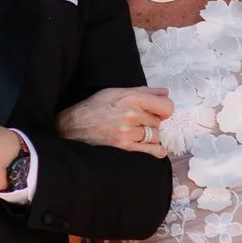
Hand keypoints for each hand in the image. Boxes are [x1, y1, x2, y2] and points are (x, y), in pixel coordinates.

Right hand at [58, 86, 174, 157]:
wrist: (74, 126)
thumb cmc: (95, 107)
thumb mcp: (117, 92)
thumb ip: (144, 91)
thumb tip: (165, 92)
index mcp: (132, 98)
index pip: (166, 106)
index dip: (164, 109)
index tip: (158, 111)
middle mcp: (132, 115)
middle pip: (159, 122)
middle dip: (151, 122)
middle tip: (138, 122)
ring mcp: (128, 132)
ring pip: (155, 136)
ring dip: (149, 136)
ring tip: (136, 132)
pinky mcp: (124, 147)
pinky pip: (151, 151)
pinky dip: (155, 151)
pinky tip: (154, 149)